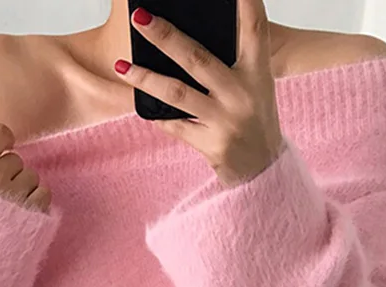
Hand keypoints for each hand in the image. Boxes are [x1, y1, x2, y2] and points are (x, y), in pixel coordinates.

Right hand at [0, 123, 51, 211]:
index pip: (1, 133)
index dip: (1, 145)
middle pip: (16, 159)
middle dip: (9, 173)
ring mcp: (15, 196)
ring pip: (31, 177)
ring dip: (22, 189)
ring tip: (6, 208)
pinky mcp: (32, 214)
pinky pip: (44, 194)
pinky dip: (35, 203)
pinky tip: (19, 216)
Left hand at [115, 0, 284, 185]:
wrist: (263, 170)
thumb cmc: (253, 120)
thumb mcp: (255, 86)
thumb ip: (232, 62)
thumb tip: (182, 40)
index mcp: (258, 72)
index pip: (254, 28)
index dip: (246, 2)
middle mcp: (242, 94)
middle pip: (198, 58)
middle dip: (166, 37)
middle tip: (139, 18)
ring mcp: (225, 120)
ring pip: (178, 94)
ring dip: (146, 78)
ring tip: (122, 66)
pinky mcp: (211, 144)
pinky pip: (175, 126)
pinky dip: (157, 116)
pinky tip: (141, 106)